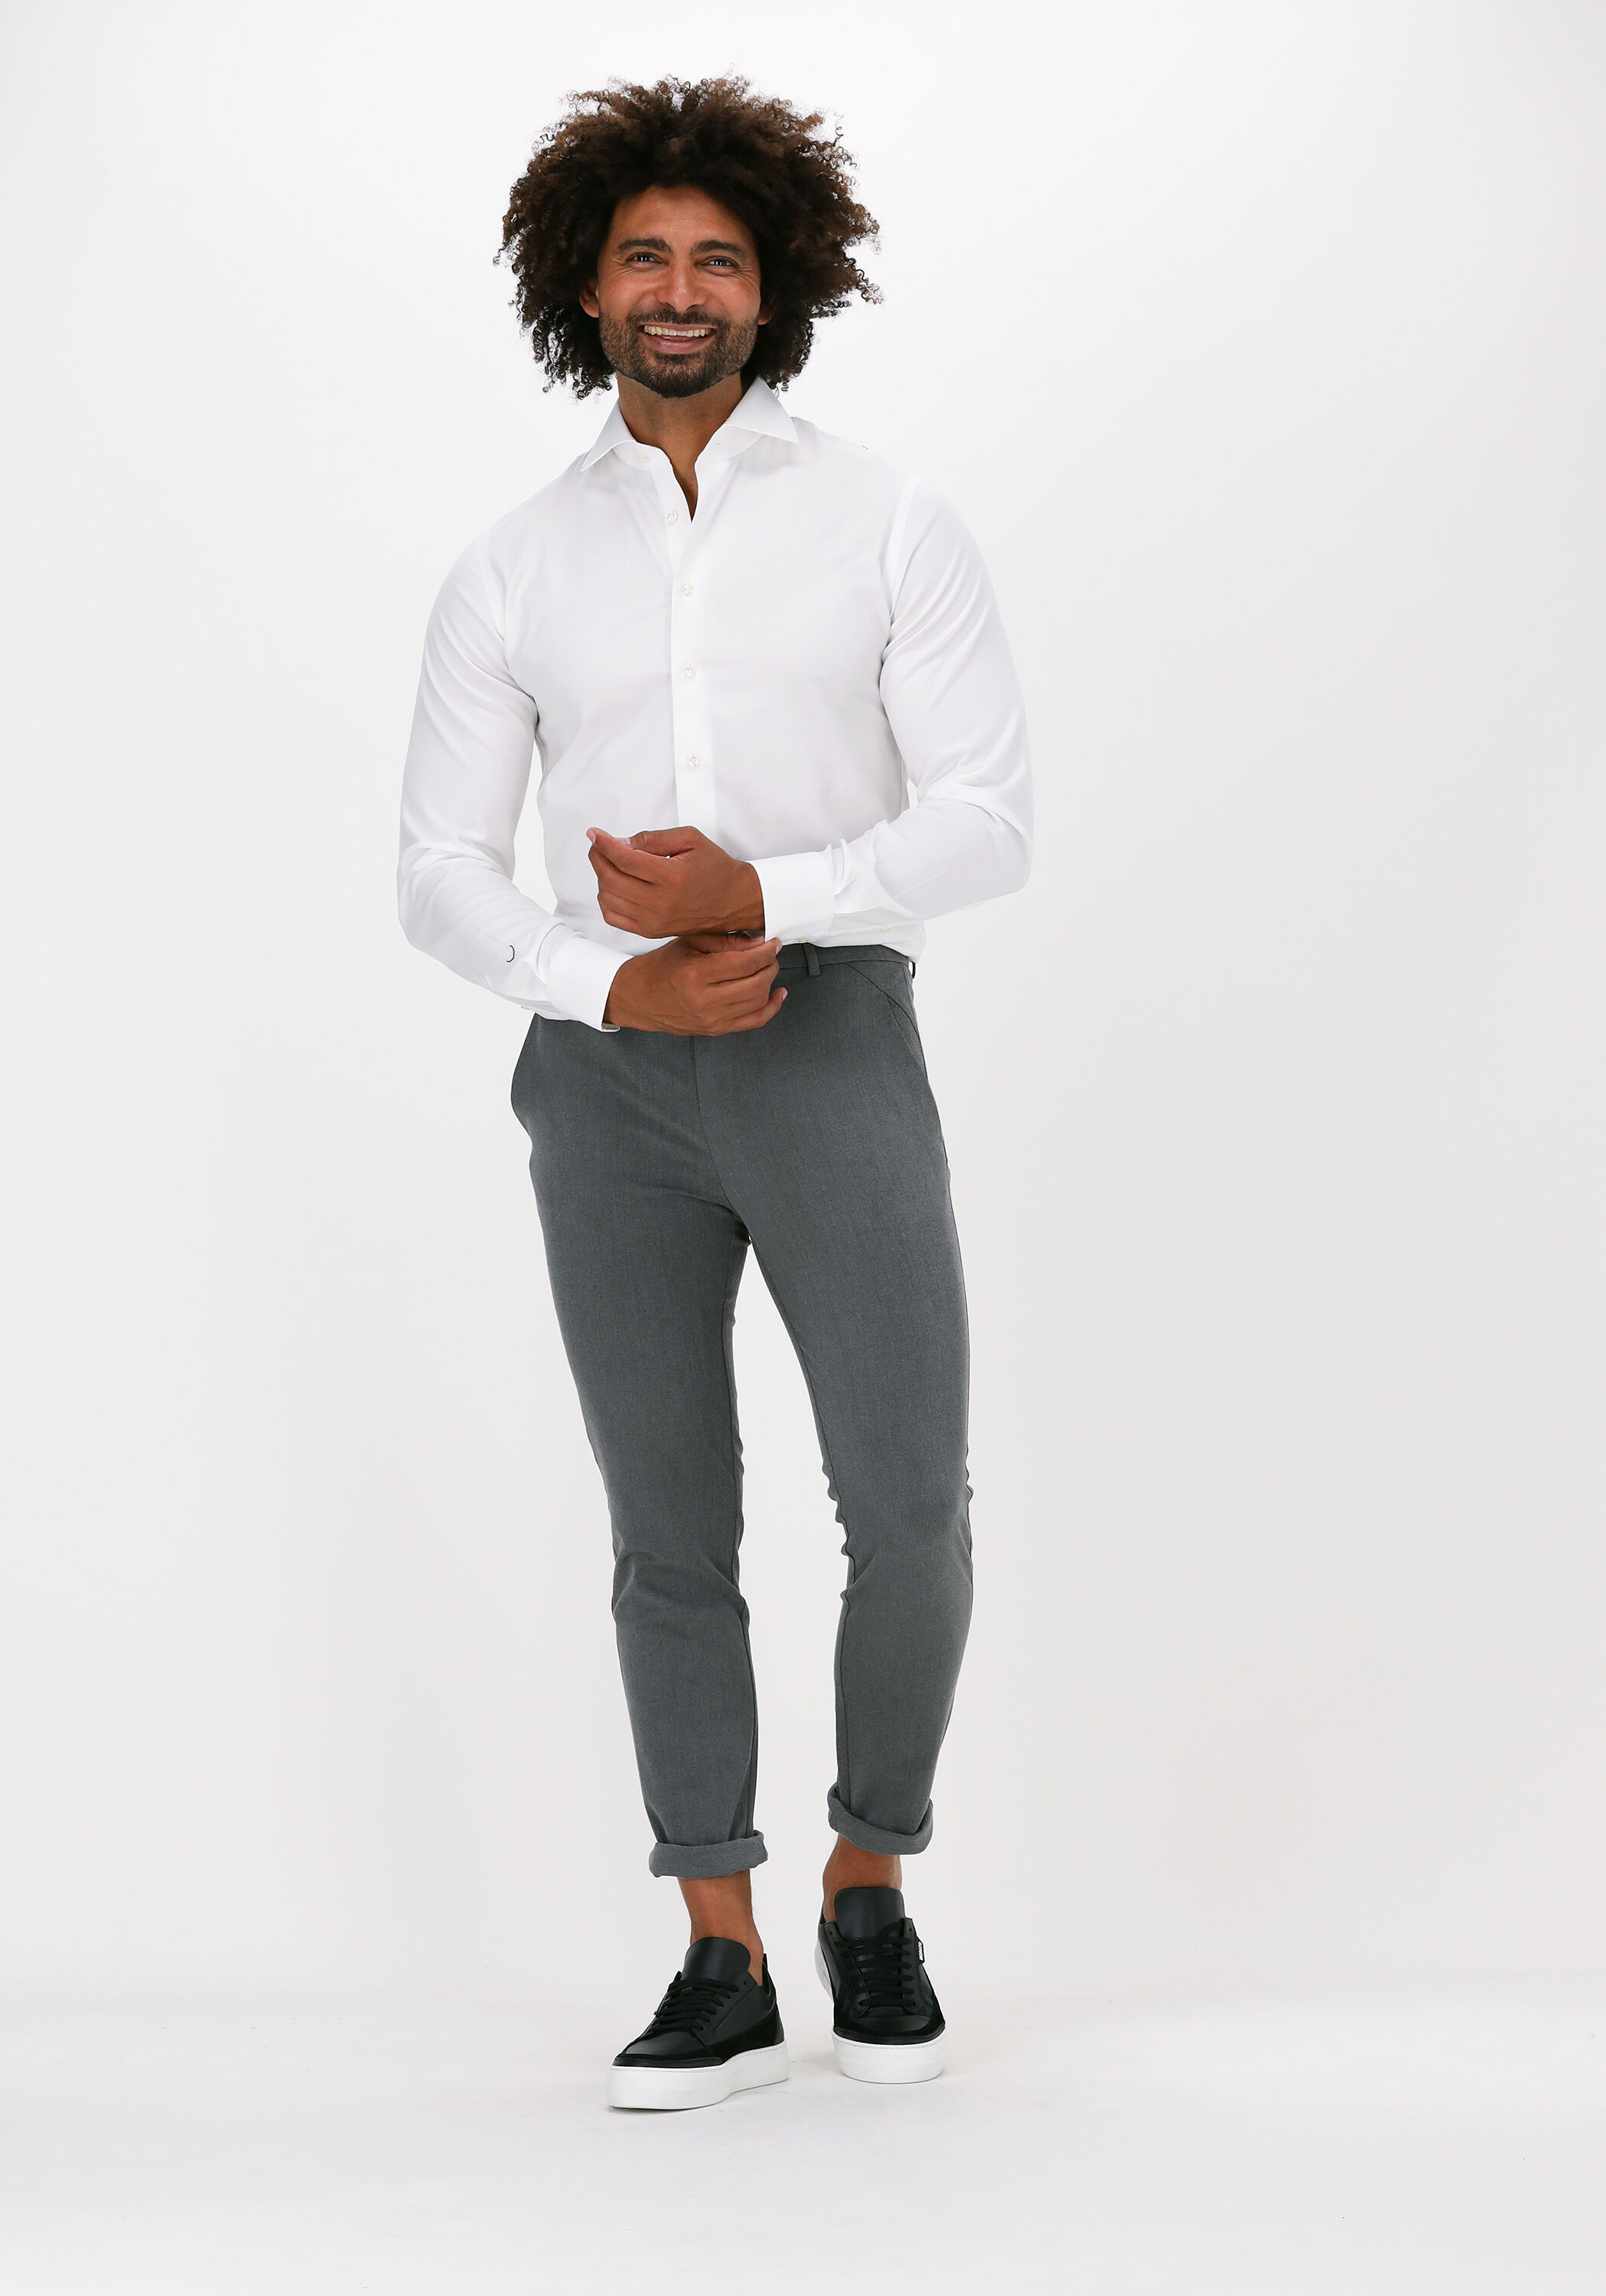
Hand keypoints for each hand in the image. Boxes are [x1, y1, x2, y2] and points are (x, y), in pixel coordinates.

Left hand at [587, 824, 764, 939]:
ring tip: (610, 864)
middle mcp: (661, 902)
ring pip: (608, 898)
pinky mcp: (651, 932)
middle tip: (599, 845)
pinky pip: (613, 917)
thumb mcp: (691, 839)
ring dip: (601, 877)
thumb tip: (622, 842)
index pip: (624, 859)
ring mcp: (654, 921)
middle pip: (610, 878)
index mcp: (672, 877)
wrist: (734, 901)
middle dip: (598, 857)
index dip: (603, 843)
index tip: (594, 833)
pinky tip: (614, 886)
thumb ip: (654, 838)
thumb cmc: (715, 869)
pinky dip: (606, 900)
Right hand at [603, 937, 785, 1034]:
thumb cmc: (663, 966)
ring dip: (770, 982)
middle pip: (756, 983)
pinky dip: (771, 1008)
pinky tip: (777, 994)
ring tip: (768, 969)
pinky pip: (754, 1021)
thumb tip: (759, 943)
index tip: (773, 943)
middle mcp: (704, 1000)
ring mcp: (711, 1019)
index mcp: (696, 974)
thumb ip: (725, 941)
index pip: (745, 963)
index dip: (766, 951)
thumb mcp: (689, 943)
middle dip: (770, 965)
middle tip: (771, 955)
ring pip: (757, 1001)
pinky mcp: (716, 1030)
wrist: (639, 998)